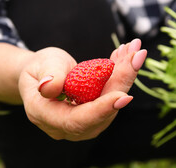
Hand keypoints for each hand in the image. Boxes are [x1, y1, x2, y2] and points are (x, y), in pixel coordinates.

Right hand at [18, 39, 146, 140]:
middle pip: (101, 111)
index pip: (76, 120)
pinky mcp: (93, 112)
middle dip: (122, 82)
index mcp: (45, 116)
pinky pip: (110, 96)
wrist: (39, 75)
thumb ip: (48, 76)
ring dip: (125, 75)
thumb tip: (50, 87)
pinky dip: (121, 75)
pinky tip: (128, 55)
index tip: (123, 96)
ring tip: (135, 50)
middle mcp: (65, 125)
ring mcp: (81, 121)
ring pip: (110, 102)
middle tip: (137, 56)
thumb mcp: (40, 65)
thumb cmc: (37, 69)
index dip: (100, 110)